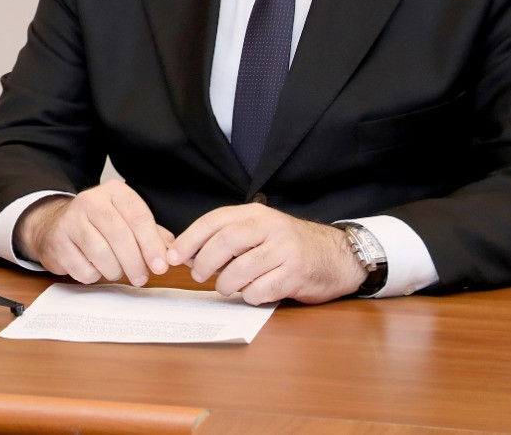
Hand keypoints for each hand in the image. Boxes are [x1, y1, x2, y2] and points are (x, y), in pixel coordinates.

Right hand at [14, 179, 174, 285]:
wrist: (55, 225)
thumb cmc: (100, 226)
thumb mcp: (128, 222)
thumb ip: (154, 236)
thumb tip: (176, 255)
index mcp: (114, 192)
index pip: (138, 216)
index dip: (152, 244)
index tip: (161, 266)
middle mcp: (90, 200)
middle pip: (119, 235)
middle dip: (135, 261)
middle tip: (142, 278)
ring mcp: (71, 220)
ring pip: (101, 253)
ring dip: (115, 270)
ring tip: (117, 271)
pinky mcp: (58, 241)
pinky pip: (83, 268)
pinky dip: (94, 275)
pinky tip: (95, 268)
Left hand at [168, 204, 365, 304]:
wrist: (338, 256)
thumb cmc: (290, 246)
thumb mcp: (261, 232)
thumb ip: (229, 239)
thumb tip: (188, 255)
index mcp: (256, 214)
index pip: (214, 221)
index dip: (189, 239)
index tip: (172, 256)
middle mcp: (270, 228)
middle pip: (224, 242)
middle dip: (204, 262)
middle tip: (198, 275)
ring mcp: (284, 250)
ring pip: (240, 269)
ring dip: (226, 284)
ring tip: (226, 287)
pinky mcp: (296, 274)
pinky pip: (261, 289)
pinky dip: (250, 295)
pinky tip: (253, 293)